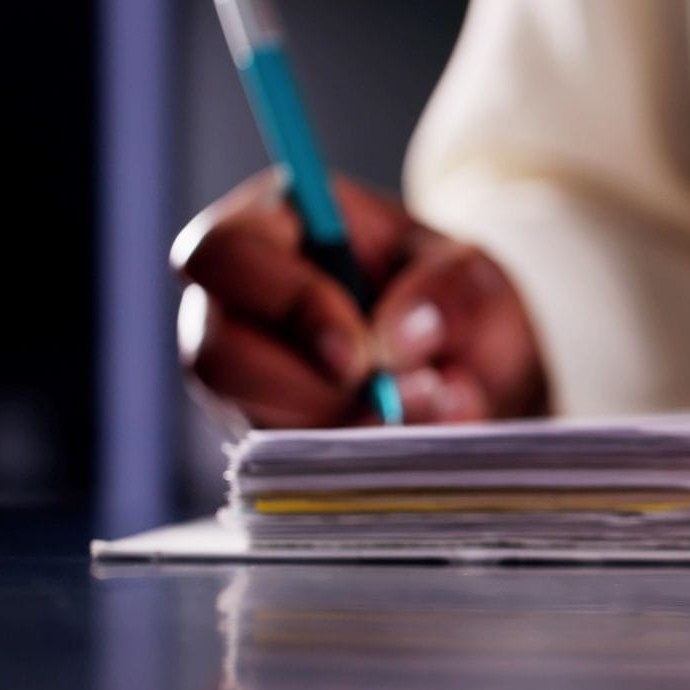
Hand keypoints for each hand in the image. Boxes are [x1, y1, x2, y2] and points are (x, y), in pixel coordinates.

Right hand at [173, 170, 549, 427]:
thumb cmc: (453, 297)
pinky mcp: (263, 433)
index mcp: (273, 224)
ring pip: (247, 420)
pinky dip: (353, 461)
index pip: (226, 253)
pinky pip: (282, 465)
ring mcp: (242, 377)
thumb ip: (449, 290)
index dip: (286, 304)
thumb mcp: (475, 274)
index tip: (358, 355)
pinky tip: (412, 440)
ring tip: (426, 410)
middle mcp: (234, 303)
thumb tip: (399, 338)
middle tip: (389, 400)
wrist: (471, 365)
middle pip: (214, 356)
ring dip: (340, 430)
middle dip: (307, 393)